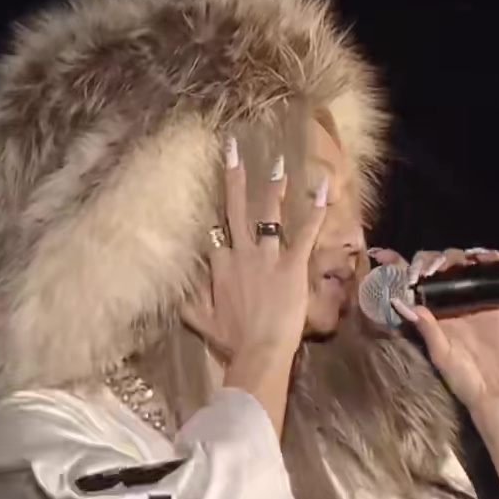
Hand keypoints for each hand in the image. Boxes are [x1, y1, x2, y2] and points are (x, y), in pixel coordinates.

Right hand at [180, 141, 326, 358]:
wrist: (259, 350)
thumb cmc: (232, 340)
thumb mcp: (201, 322)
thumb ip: (189, 303)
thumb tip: (176, 293)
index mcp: (219, 267)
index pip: (215, 235)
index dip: (217, 222)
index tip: (215, 205)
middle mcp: (241, 253)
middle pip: (235, 208)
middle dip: (234, 177)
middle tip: (233, 148)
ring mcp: (267, 256)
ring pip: (269, 214)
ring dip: (274, 188)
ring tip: (278, 163)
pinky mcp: (293, 264)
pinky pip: (305, 233)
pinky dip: (315, 212)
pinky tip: (322, 190)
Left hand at [373, 247, 498, 408]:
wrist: (496, 388)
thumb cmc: (463, 377)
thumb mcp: (441, 354)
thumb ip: (425, 328)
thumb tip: (399, 302)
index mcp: (429, 310)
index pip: (409, 281)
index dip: (395, 264)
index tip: (381, 255)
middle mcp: (447, 299)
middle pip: (435, 265)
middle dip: (429, 261)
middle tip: (429, 272)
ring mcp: (472, 295)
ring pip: (461, 263)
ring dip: (457, 256)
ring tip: (457, 262)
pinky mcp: (494, 297)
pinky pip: (491, 271)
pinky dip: (489, 259)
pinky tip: (488, 258)